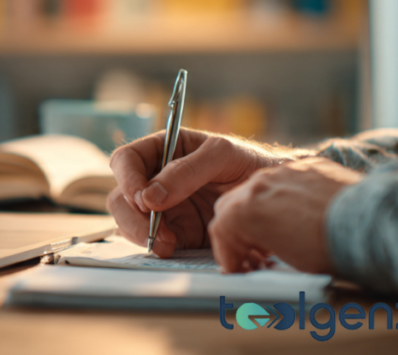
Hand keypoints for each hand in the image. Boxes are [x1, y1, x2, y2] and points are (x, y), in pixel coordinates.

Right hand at [107, 129, 300, 257]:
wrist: (276, 196)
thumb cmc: (251, 163)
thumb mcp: (222, 155)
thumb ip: (186, 171)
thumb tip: (150, 196)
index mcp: (163, 149)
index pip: (127, 159)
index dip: (127, 178)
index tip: (142, 198)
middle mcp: (156, 177)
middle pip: (121, 195)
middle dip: (132, 215)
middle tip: (152, 230)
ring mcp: (163, 207)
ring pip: (129, 220)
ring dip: (142, 234)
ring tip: (168, 243)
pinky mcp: (174, 231)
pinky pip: (151, 240)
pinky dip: (156, 246)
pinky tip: (173, 248)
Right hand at [208, 157, 362, 273]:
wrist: (372, 223)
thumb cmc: (328, 247)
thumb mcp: (281, 259)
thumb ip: (256, 251)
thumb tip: (255, 259)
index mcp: (244, 209)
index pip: (219, 231)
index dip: (227, 255)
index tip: (237, 269)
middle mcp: (257, 184)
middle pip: (230, 206)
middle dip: (237, 231)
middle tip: (252, 255)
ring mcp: (282, 171)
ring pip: (257, 191)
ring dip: (260, 213)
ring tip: (279, 237)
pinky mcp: (307, 165)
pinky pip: (287, 182)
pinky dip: (286, 200)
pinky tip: (302, 217)